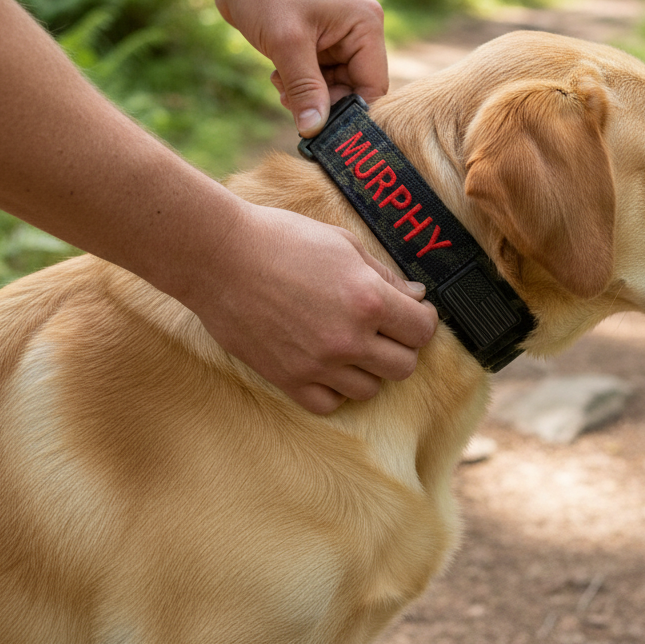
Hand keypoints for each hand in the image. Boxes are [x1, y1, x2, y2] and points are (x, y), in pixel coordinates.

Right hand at [189, 201, 438, 412]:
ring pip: (370, 390)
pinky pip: (329, 404)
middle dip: (402, 346)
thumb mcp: (344, 244)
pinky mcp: (287, 380)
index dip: (423, 320)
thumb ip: (384, 275)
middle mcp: (348, 339)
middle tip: (386, 328)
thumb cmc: (283, 240)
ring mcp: (317, 365)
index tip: (414, 312)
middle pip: (403, 366)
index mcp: (368, 300)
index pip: (422, 331)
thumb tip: (416, 296)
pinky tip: (329, 365)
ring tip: (354, 345)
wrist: (221, 257)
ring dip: (369, 369)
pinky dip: (335, 390)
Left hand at [214, 0, 388, 135]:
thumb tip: (316, 131)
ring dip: (306, 94)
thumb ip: (306, 90)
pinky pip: (319, 77)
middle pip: (354, 88)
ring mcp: (340, 36)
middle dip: (322, 101)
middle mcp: (360, 31)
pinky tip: (278, 74)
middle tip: (291, 102)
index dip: (351, 110)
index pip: (373, 84)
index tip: (323, 130)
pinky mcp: (320, 41)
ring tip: (279, 82)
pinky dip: (299, 83)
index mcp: (366, 24)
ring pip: (333, 86)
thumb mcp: (286, 44)